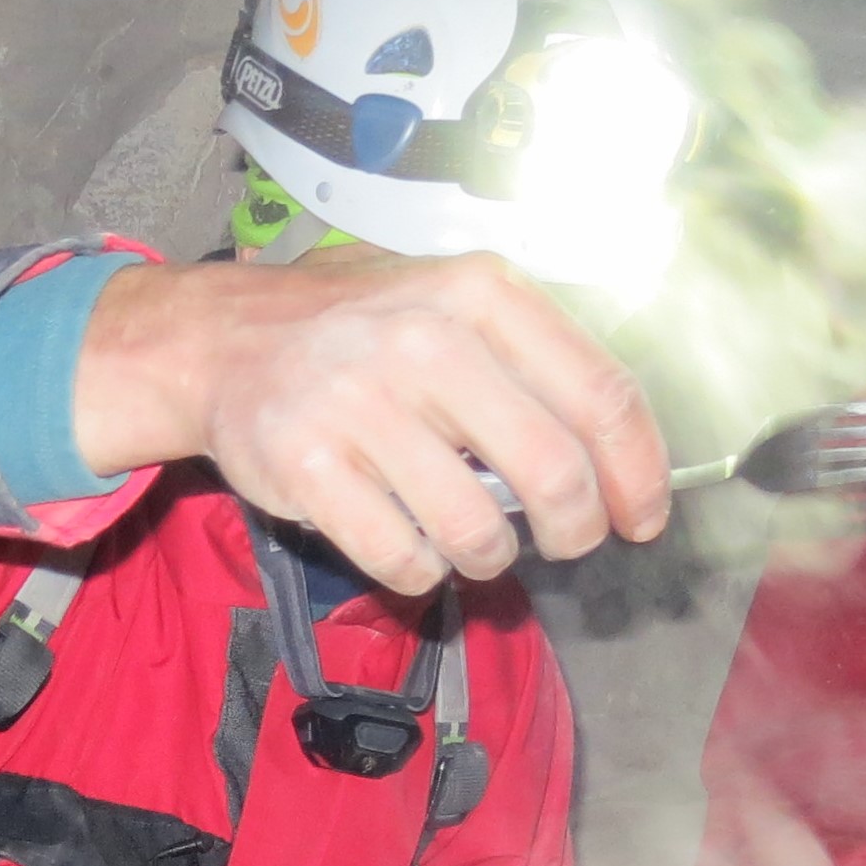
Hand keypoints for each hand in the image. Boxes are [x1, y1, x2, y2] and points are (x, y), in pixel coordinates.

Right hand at [73, 253, 668, 593]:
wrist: (223, 339)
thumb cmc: (364, 335)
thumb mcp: (456, 309)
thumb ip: (538, 368)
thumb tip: (624, 463)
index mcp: (482, 294)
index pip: (601, 394)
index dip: (638, 472)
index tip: (643, 517)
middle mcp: (425, 339)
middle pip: (554, 473)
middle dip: (577, 530)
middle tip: (567, 542)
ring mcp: (360, 402)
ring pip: (479, 532)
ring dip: (491, 556)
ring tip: (472, 537)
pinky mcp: (307, 464)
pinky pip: (406, 559)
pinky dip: (422, 571)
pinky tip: (410, 542)